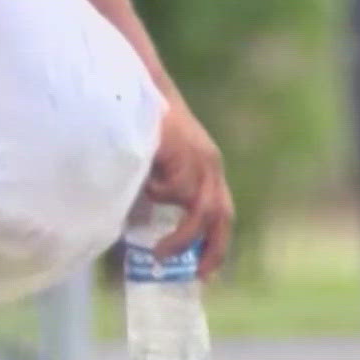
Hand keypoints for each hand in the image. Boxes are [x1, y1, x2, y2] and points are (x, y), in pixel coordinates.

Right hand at [146, 100, 233, 278]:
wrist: (136, 84)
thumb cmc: (139, 127)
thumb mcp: (155, 166)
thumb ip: (157, 192)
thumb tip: (140, 232)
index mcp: (207, 169)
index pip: (223, 213)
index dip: (217, 244)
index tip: (206, 273)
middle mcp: (210, 166)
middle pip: (221, 216)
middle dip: (212, 249)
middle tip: (195, 274)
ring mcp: (199, 159)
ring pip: (199, 209)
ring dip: (181, 236)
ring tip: (159, 252)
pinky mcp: (184, 152)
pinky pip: (173, 190)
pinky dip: (157, 197)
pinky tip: (143, 184)